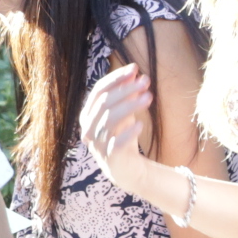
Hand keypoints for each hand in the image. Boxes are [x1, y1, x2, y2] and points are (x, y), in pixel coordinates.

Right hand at [79, 64, 161, 199]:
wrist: (125, 168)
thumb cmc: (122, 136)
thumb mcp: (123, 112)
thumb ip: (125, 94)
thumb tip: (134, 70)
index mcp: (88, 113)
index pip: (98, 90)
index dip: (116, 78)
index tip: (135, 68)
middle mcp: (88, 127)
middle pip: (104, 103)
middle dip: (126, 89)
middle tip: (146, 81)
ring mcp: (97, 143)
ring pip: (110, 120)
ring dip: (130, 106)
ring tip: (149, 97)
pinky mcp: (109, 157)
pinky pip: (117, 142)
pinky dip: (129, 132)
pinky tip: (142, 124)